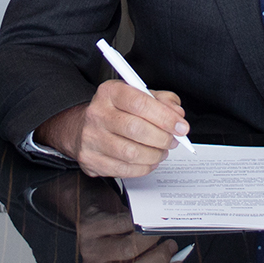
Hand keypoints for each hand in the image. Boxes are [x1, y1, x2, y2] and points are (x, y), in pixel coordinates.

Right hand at [38, 81, 188, 178]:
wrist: (83, 127)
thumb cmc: (117, 111)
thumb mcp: (139, 96)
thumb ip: (162, 101)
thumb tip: (177, 114)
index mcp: (110, 92)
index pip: (140, 103)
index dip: (165, 117)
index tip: (181, 126)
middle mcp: (97, 114)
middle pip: (136, 129)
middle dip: (162, 138)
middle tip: (173, 140)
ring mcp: (92, 138)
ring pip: (131, 153)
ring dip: (154, 155)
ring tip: (161, 151)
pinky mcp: (91, 160)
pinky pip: (124, 170)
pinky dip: (143, 168)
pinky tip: (148, 161)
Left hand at [74, 180, 190, 262]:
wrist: (91, 209)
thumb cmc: (117, 236)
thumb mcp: (136, 258)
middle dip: (159, 261)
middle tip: (172, 247)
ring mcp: (91, 250)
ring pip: (127, 250)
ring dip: (151, 240)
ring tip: (159, 232)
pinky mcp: (89, 227)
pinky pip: (120, 224)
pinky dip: (139, 220)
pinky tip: (145, 218)